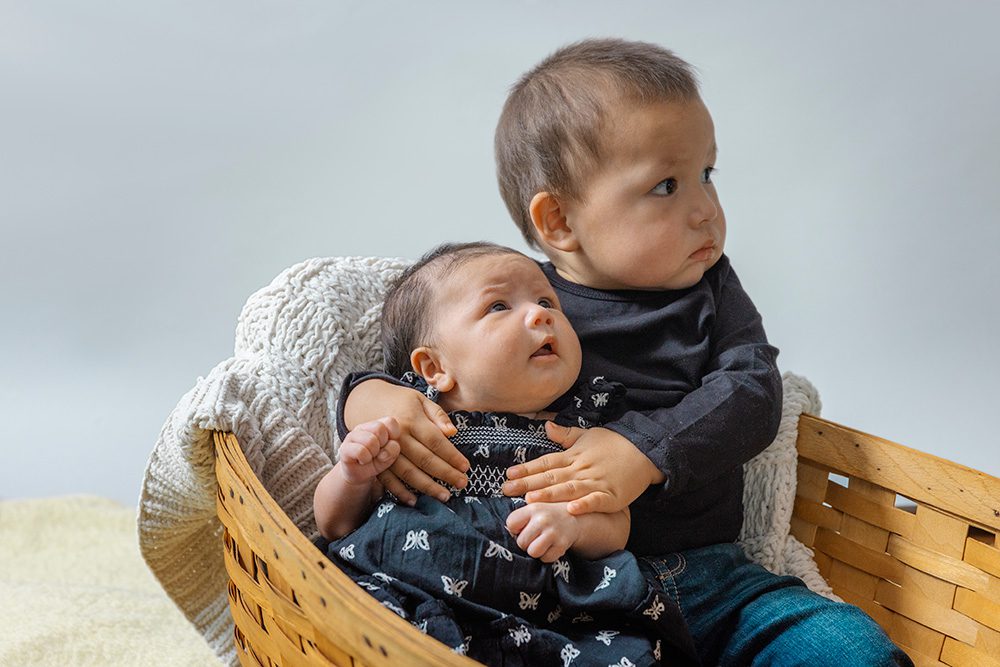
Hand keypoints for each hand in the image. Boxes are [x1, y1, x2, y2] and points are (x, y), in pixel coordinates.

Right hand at [339, 417, 401, 484]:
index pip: (390, 421)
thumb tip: (384, 452)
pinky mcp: (344, 449)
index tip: (388, 445)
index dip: (394, 435)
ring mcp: (351, 437)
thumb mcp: (390, 456)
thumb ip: (393, 449)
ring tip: (370, 457)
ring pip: (370, 440)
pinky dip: (365, 459)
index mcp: (376, 425)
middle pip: (379, 428)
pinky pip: (360, 451)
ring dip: (374, 453)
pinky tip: (362, 461)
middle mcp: (363, 428)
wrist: (358, 475)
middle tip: (377, 453)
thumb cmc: (376, 461)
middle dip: (383, 444)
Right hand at [344, 379, 466, 503]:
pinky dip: (400, 492)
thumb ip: (438, 415)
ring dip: (427, 486)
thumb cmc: (401, 401)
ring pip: (408, 472)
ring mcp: (384, 450)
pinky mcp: (375, 460)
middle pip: (424, 459)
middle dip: (445, 473)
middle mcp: (398, 436)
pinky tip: (414, 501)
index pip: (435, 441)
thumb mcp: (421, 400)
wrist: (366, 402)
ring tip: (444, 496)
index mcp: (411, 419)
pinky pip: (388, 479)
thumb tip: (452, 432)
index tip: (466, 467)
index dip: (452, 456)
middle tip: (462, 483)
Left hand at [502, 424, 665, 513]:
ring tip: (531, 500)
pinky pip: (596, 501)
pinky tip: (570, 510)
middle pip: (551, 477)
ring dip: (550, 495)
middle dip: (528, 484)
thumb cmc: (615, 443)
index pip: (546, 463)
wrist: (645, 450)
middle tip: (507, 490)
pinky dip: (584, 505)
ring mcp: (597, 482)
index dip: (527, 469)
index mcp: (574, 456)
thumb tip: (546, 426)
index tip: (508, 474)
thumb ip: (566, 435)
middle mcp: (582, 469)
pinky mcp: (612, 496)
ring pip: (569, 489)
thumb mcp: (588, 435)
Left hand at [506, 502, 578, 562]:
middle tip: (533, 537)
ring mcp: (553, 532)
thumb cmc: (547, 515)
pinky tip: (550, 546)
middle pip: (521, 542)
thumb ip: (520, 518)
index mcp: (532, 508)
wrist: (574, 517)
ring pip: (532, 552)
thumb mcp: (534, 508)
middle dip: (525, 542)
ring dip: (535, 551)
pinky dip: (547, 556)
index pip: (511, 524)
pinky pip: (546, 559)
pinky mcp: (562, 545)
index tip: (522, 528)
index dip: (515, 529)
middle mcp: (543, 519)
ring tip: (541, 542)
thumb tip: (508, 535)